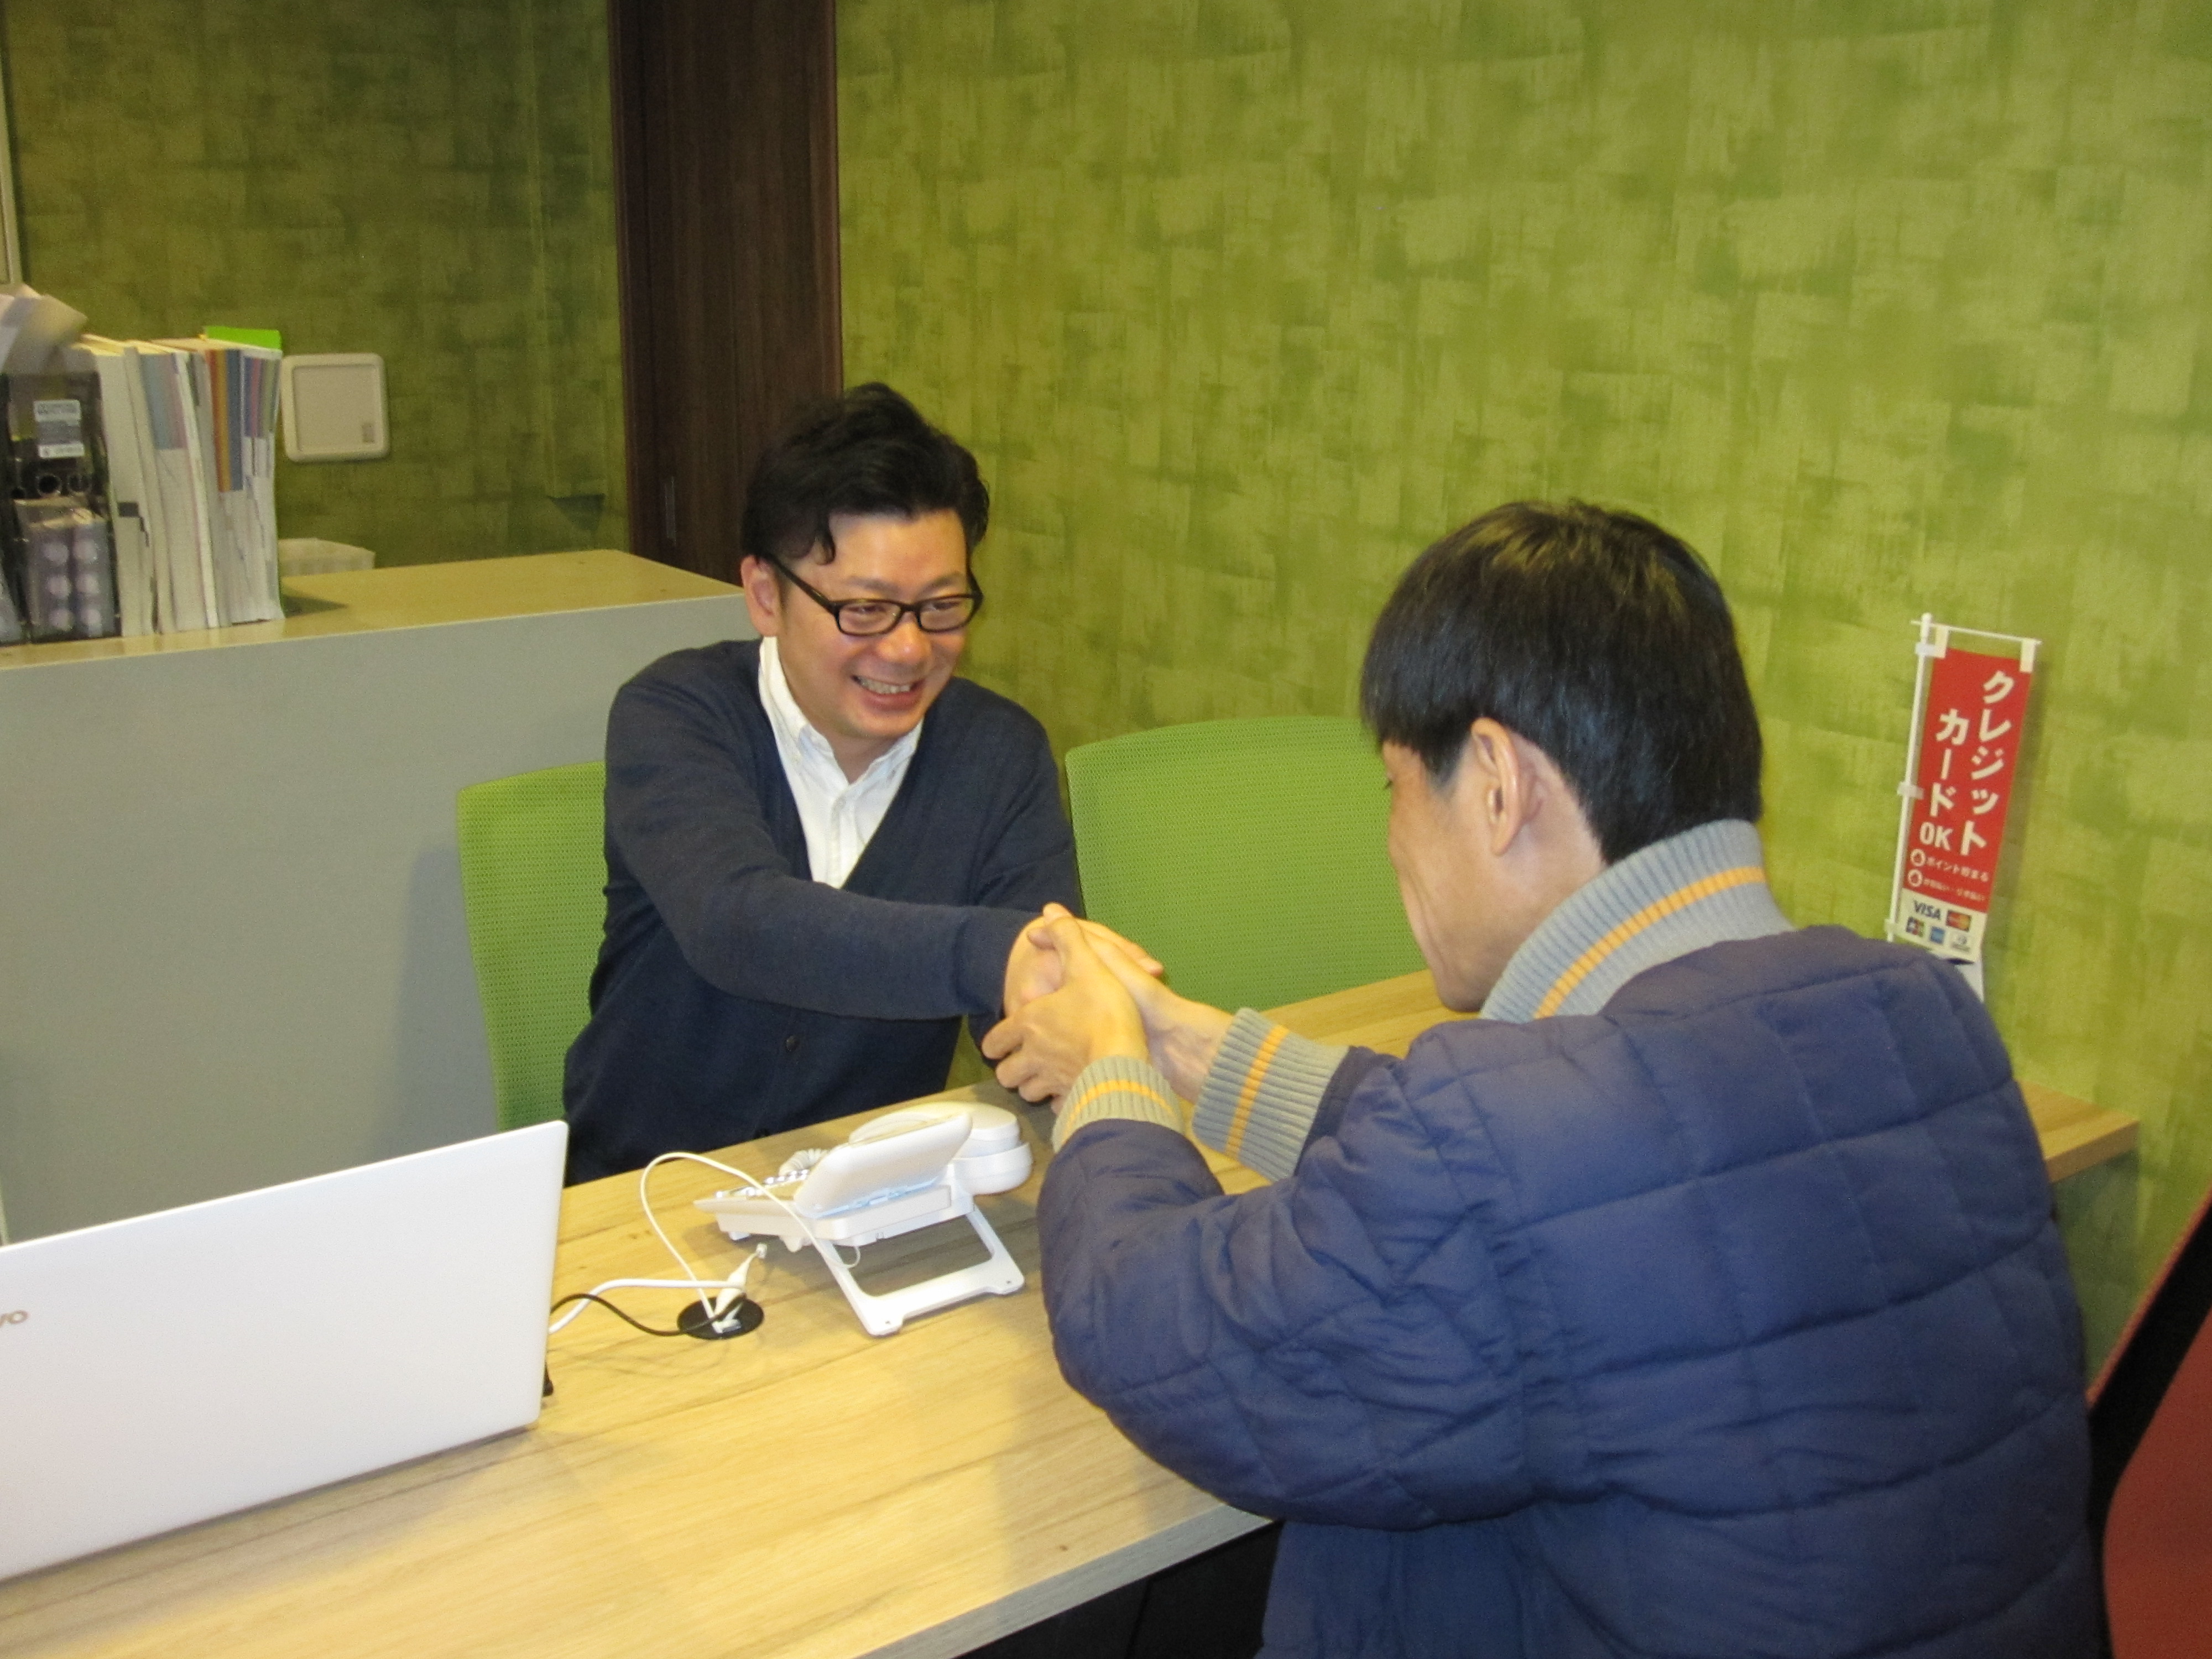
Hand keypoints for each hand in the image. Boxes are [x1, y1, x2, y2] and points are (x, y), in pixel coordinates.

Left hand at [983, 917, 1149, 1103]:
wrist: (1124, 1061)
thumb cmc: (1104, 1013)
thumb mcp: (1088, 964)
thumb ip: (1068, 938)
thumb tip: (1049, 913)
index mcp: (1030, 1024)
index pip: (997, 1040)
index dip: (996, 1042)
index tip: (999, 1045)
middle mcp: (1034, 1057)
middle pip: (1007, 1073)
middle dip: (1012, 1069)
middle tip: (1023, 1063)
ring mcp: (1052, 1082)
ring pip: (1028, 1091)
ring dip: (1033, 1085)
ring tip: (1047, 1078)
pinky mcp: (1073, 1100)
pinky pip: (1058, 1105)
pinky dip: (1062, 1100)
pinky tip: (1074, 1092)